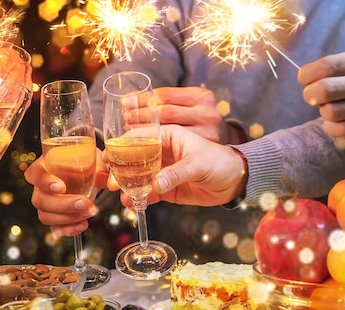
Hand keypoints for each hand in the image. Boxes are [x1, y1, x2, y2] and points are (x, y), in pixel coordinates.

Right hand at [24, 149, 107, 235]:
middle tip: (84, 202)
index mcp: (44, 166)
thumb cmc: (86, 162)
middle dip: (63, 205)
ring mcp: (46, 204)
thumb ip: (98, 167)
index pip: (34, 174)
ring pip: (45, 216)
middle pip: (40, 200)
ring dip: (68, 217)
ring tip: (89, 212)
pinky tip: (83, 224)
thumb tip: (104, 178)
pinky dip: (69, 229)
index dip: (44, 182)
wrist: (89, 174)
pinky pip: (55, 228)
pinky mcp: (54, 217)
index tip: (61, 187)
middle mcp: (41, 187)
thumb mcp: (93, 159)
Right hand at [116, 125, 246, 207]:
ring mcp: (161, 171)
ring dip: (127, 187)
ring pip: (137, 177)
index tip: (109, 159)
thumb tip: (155, 185)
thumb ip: (176, 174)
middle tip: (112, 183)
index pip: (138, 138)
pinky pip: (147, 193)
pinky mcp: (165, 188)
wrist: (235, 181)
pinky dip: (138, 199)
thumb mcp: (198, 164)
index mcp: (166, 137)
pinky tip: (132, 206)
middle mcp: (160, 153)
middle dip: (120, 171)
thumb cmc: (220, 162)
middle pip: (132, 160)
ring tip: (123, 197)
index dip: (121, 147)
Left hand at [125, 86, 237, 142]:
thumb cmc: (196, 124)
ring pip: (167, 128)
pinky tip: (141, 143)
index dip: (143, 98)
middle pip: (165, 111)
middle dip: (141, 114)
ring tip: (128, 130)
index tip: (126, 102)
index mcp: (202, 96)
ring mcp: (206, 133)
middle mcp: (207, 114)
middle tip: (125, 117)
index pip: (165, 95)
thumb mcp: (186, 107)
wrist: (223, 155)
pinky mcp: (200, 153)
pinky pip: (170, 146)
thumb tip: (129, 99)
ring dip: (144, 129)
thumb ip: (163, 102)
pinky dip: (153, 144)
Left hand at [299, 47, 344, 136]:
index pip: (328, 66)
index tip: (303, 77)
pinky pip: (342, 129)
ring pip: (330, 112)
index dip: (307, 74)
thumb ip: (331, 66)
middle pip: (325, 90)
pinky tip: (334, 121)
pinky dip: (331, 126)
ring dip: (324, 110)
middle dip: (311, 93)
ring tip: (331, 105)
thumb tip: (303, 75)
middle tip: (313, 94)